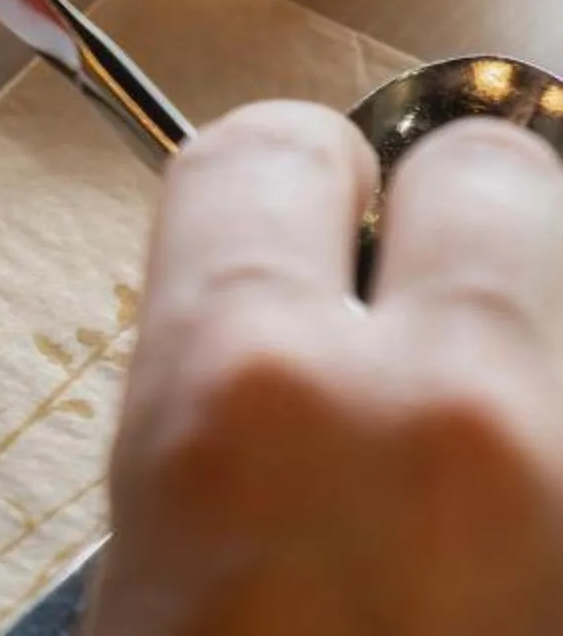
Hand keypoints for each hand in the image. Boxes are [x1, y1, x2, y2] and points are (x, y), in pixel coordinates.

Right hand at [90, 99, 562, 633]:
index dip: (289, 181)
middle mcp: (446, 408)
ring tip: (471, 451)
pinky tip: (516, 528)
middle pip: (495, 173)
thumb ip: (220, 377)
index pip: (280, 148)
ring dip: (525, 339)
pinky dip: (559, 437)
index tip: (300, 217)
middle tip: (413, 309)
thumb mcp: (154, 529)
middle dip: (451, 222)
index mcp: (253, 388)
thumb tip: (289, 282)